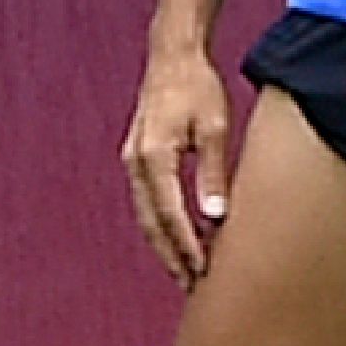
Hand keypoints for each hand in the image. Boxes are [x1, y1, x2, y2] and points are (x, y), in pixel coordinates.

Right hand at [121, 42, 238, 286]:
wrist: (172, 58)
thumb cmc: (198, 89)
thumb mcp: (214, 128)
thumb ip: (212, 173)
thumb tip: (214, 219)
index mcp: (153, 157)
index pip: (170, 215)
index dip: (187, 247)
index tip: (204, 272)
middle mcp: (135, 164)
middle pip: (152, 224)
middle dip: (172, 257)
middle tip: (194, 288)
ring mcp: (132, 163)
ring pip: (146, 217)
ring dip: (165, 246)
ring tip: (188, 273)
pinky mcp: (137, 161)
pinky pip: (148, 202)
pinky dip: (161, 225)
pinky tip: (179, 240)